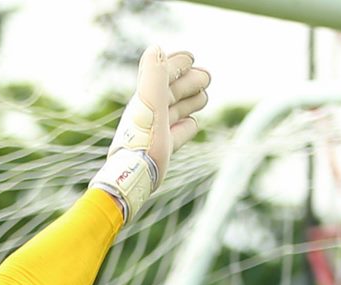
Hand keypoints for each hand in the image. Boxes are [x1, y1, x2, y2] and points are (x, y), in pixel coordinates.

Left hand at [91, 47, 210, 222]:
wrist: (133, 180)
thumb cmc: (143, 142)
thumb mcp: (151, 104)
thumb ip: (155, 76)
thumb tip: (156, 49)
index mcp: (147, 99)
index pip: (162, 76)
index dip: (176, 65)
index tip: (191, 58)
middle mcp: (149, 114)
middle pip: (172, 93)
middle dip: (189, 82)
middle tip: (207, 77)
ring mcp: (155, 133)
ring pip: (175, 112)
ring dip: (189, 101)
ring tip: (203, 97)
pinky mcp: (161, 152)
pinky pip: (176, 135)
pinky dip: (186, 127)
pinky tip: (191, 125)